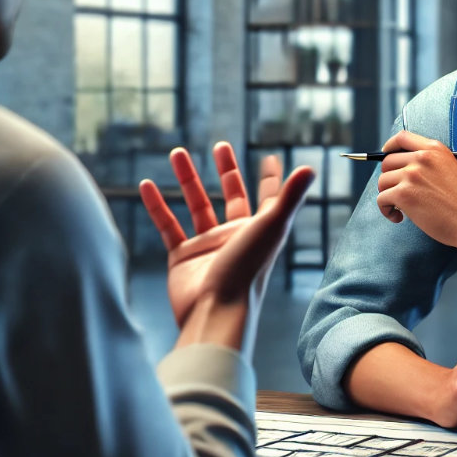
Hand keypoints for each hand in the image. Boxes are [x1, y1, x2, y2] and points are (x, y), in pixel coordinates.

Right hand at [139, 143, 313, 351]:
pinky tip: (146, 184)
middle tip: (220, 146)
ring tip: (176, 152)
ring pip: (196, 205)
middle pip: (231, 195)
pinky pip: (167, 225)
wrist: (215, 311)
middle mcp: (236, 236)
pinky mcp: (182, 258)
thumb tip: (310, 168)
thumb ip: (289, 196)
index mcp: (260, 230)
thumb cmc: (248, 270)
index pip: (268, 198)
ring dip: (187, 179)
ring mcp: (208, 247)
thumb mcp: (271, 226)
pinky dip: (157, 205)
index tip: (269, 159)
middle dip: (226, 171)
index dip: (270, 179)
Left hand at [376, 129, 456, 252]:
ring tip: (400, 208)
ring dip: (388, 196)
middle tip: (398, 192)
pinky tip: (398, 216)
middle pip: (388, 162)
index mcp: (434, 149)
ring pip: (383, 181)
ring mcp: (411, 175)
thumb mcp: (451, 168)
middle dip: (389, 178)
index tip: (385, 154)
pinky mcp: (404, 194)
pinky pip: (382, 199)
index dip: (389, 146)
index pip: (402, 138)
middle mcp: (421, 158)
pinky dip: (386, 210)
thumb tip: (406, 168)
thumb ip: (430, 163)